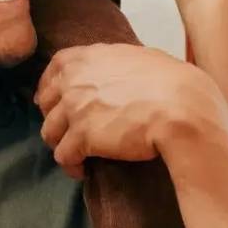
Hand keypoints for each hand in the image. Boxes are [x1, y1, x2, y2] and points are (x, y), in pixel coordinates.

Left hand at [36, 44, 227, 176]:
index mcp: (89, 57)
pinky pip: (63, 156)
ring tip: (77, 155)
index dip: (51, 86)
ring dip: (61, 144)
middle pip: (46, 101)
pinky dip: (71, 165)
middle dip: (54, 117)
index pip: (55, 68)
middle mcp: (75, 80)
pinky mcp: (82, 136)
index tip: (54, 100)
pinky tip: (82, 170)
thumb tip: (121, 71)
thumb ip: (119, 63)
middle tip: (68, 131)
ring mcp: (75, 108)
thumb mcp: (143, 58)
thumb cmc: (174, 83)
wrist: (181, 107)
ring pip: (49, 131)